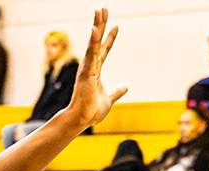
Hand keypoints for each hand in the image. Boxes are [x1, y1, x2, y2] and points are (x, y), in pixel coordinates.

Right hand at [65, 9, 127, 129]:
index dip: (110, 38)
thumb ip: (117, 91)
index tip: (116, 26)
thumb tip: (126, 86)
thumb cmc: (91, 111)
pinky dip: (93, 41)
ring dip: (96, 26)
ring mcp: (87, 68)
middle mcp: (90, 66)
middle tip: (103, 8)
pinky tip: (95, 29)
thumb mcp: (109, 99)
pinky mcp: (86, 72)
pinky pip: (91, 54)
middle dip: (100, 24)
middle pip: (96, 41)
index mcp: (96, 71)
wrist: (82, 120)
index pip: (104, 50)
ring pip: (93, 43)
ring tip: (99, 11)